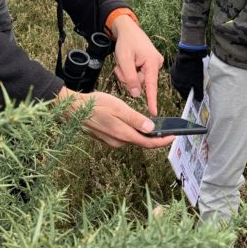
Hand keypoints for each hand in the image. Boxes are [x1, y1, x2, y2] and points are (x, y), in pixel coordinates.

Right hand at [55, 87, 172, 148]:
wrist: (73, 109)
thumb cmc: (96, 105)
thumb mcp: (119, 108)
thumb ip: (135, 119)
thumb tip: (151, 129)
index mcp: (123, 135)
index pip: (148, 143)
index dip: (162, 141)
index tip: (173, 137)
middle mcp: (118, 142)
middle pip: (141, 142)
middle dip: (155, 137)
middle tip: (166, 129)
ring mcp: (111, 141)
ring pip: (132, 139)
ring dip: (143, 134)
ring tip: (154, 125)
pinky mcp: (106, 138)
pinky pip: (124, 136)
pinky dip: (132, 131)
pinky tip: (135, 123)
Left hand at [110, 15, 163, 114]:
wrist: (127, 29)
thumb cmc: (126, 42)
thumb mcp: (124, 60)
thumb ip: (130, 78)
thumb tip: (137, 95)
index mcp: (152, 62)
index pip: (152, 86)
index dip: (152, 100)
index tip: (154, 113)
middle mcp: (156, 63)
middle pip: (141, 82)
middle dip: (128, 77)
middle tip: (120, 65)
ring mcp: (153, 64)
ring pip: (138, 79)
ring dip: (128, 74)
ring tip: (124, 61)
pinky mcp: (150, 64)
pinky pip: (139, 74)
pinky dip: (131, 70)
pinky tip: (128, 61)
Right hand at [170, 46, 207, 100]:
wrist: (189, 54)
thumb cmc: (193, 69)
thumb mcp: (198, 82)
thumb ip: (198, 92)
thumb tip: (199, 100)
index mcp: (178, 85)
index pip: (185, 94)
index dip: (192, 92)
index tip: (197, 90)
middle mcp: (174, 80)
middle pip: (183, 87)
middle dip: (190, 85)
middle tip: (197, 82)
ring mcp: (173, 73)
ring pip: (181, 80)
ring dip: (187, 79)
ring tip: (194, 75)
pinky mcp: (174, 67)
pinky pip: (180, 73)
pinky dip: (184, 73)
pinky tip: (190, 70)